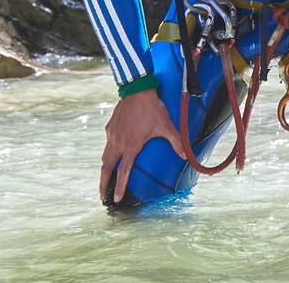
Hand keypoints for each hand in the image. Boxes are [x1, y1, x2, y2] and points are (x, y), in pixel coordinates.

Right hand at [99, 88, 185, 202]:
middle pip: (106, 168)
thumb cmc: (152, 108)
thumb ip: (176, 141)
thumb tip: (186, 156)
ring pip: (104, 156)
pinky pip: (107, 143)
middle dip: (103, 184)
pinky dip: (108, 151)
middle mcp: (118, 143)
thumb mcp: (166, 126)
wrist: (137, 90)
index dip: (120, 187)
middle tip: (102, 196)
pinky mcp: (110, 127)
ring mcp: (112, 135)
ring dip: (104, 169)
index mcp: (130, 146)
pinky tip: (112, 151)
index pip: (123, 172)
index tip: (116, 199)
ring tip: (104, 178)